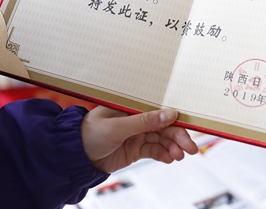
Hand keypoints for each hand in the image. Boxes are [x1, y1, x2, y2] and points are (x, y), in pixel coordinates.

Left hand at [80, 106, 197, 173]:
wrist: (75, 158)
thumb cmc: (89, 134)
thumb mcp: (117, 127)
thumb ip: (144, 122)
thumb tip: (169, 114)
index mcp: (132, 106)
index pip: (159, 109)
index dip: (175, 117)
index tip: (188, 126)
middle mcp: (137, 119)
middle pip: (164, 126)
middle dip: (178, 136)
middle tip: (190, 147)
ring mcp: (137, 134)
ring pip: (162, 139)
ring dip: (173, 147)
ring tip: (179, 156)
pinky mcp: (136, 148)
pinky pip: (155, 150)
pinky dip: (164, 154)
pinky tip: (171, 158)